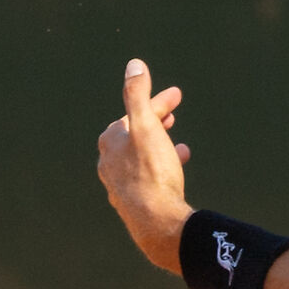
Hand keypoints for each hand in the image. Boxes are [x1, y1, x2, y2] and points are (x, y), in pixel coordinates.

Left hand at [97, 59, 191, 273]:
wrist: (157, 223)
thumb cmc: (152, 173)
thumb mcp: (146, 126)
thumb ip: (137, 95)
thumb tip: (134, 65)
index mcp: (110, 141)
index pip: (135, 113)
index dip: (156, 102)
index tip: (177, 96)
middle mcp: (108, 162)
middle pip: (135, 134)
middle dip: (155, 122)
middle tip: (174, 115)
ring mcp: (119, 185)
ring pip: (141, 157)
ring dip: (160, 147)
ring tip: (180, 147)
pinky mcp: (132, 204)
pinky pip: (146, 178)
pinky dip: (160, 169)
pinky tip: (173, 175)